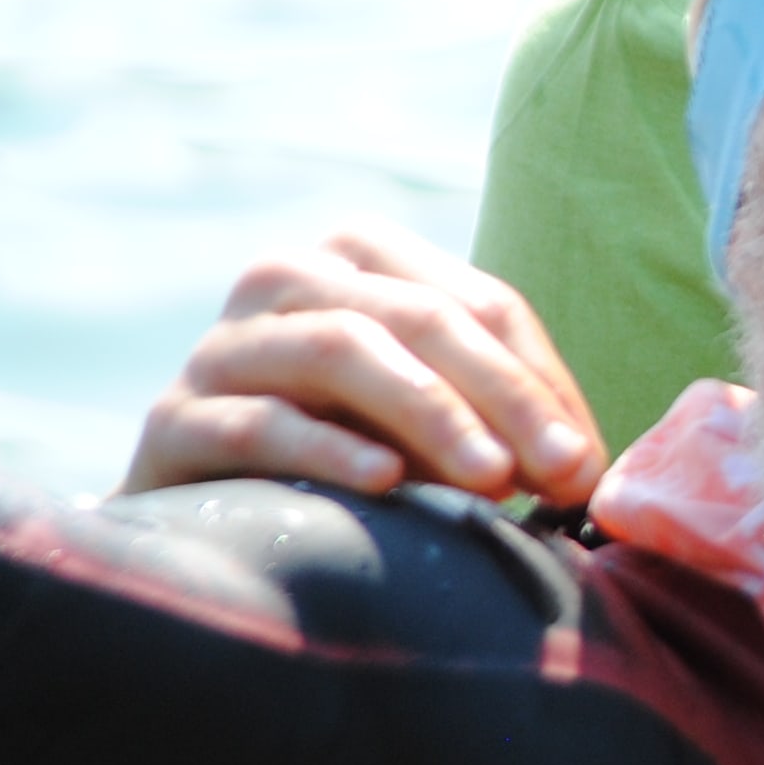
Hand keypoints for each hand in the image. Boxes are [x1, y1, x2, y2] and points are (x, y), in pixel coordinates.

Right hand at [125, 225, 605, 506]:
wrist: (206, 508)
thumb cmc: (346, 450)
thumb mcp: (430, 417)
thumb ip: (501, 417)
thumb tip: (591, 469)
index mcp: (361, 256)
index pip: (478, 303)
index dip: (543, 382)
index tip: (589, 464)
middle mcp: (285, 278)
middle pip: (416, 316)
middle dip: (504, 396)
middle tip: (562, 474)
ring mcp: (223, 346)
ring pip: (340, 349)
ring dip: (431, 413)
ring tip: (493, 481)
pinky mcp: (173, 420)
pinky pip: (257, 422)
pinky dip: (330, 448)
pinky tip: (387, 482)